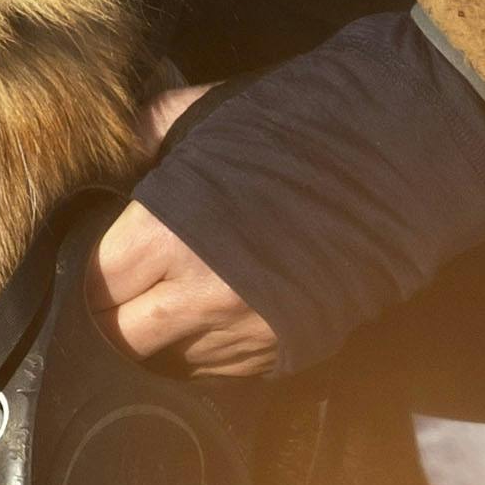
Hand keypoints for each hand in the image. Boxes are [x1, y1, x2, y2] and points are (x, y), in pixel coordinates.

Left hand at [86, 84, 282, 375]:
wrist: (395, 165)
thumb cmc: (297, 130)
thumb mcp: (208, 115)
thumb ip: (146, 132)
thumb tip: (109, 149)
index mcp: (167, 233)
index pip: (94, 282)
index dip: (89, 274)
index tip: (99, 261)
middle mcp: (197, 295)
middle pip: (118, 338)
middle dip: (109, 318)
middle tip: (121, 292)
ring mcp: (239, 333)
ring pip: (164, 361)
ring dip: (157, 339)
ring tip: (171, 301)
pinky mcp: (277, 354)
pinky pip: (215, 369)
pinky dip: (203, 348)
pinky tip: (215, 313)